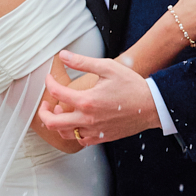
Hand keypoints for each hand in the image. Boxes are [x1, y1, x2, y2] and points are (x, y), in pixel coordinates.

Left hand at [36, 53, 161, 146]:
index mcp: (87, 100)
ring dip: (58, 123)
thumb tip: (63, 55)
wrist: (152, 105)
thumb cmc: (132, 85)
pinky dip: (74, 131)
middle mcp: (87, 119)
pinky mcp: (102, 138)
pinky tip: (78, 121)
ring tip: (62, 112)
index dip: (49, 83)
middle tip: (46, 103)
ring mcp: (94, 131)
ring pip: (65, 134)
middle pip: (52, 122)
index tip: (49, 78)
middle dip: (43, 112)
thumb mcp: (107, 67)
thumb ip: (82, 62)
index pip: (56, 93)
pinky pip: (80, 140)